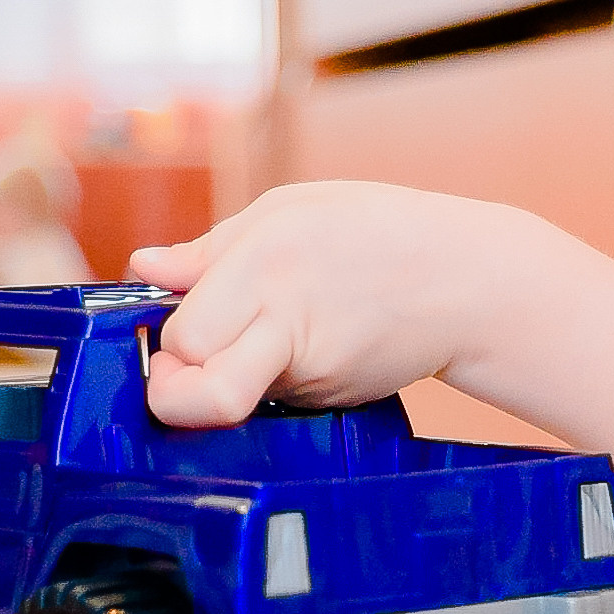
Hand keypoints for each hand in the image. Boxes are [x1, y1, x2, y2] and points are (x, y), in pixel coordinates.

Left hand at [128, 181, 563, 428]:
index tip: (169, 330)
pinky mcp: (333, 397)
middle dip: (180, 383)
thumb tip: (144, 266)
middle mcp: (287, 322)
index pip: (184, 335)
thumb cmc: (376, 232)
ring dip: (222, 385)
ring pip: (233, 403)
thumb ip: (210, 249)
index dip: (167, 341)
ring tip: (245, 350)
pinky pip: (272, 399)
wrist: (469, 283)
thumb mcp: (289, 210)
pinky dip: (268, 382)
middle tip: (189, 362)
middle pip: (200, 390)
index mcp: (267, 264)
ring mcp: (314, 371)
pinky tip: (296, 349)